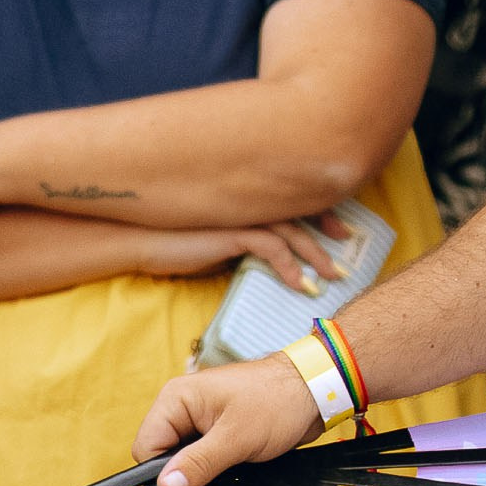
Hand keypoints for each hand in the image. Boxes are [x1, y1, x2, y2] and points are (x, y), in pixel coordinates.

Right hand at [134, 354, 321, 485]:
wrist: (315, 392)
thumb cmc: (278, 401)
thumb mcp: (236, 438)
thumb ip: (198, 463)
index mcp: (176, 399)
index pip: (146, 446)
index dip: (161, 471)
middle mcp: (183, 407)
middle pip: (163, 454)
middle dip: (184, 472)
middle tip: (214, 476)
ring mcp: (200, 420)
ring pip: (184, 459)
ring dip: (201, 471)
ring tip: (228, 468)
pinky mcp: (218, 431)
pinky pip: (203, 457)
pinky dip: (214, 467)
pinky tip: (233, 468)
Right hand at [136, 214, 351, 292]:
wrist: (139, 240)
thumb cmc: (175, 243)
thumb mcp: (217, 243)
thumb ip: (243, 244)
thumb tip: (267, 262)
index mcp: (248, 200)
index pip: (295, 202)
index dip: (322, 215)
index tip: (341, 232)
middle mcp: (249, 202)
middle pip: (302, 213)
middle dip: (328, 233)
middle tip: (346, 257)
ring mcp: (242, 214)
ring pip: (293, 231)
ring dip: (315, 257)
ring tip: (331, 278)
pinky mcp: (232, 231)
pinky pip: (271, 247)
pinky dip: (289, 267)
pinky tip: (299, 284)